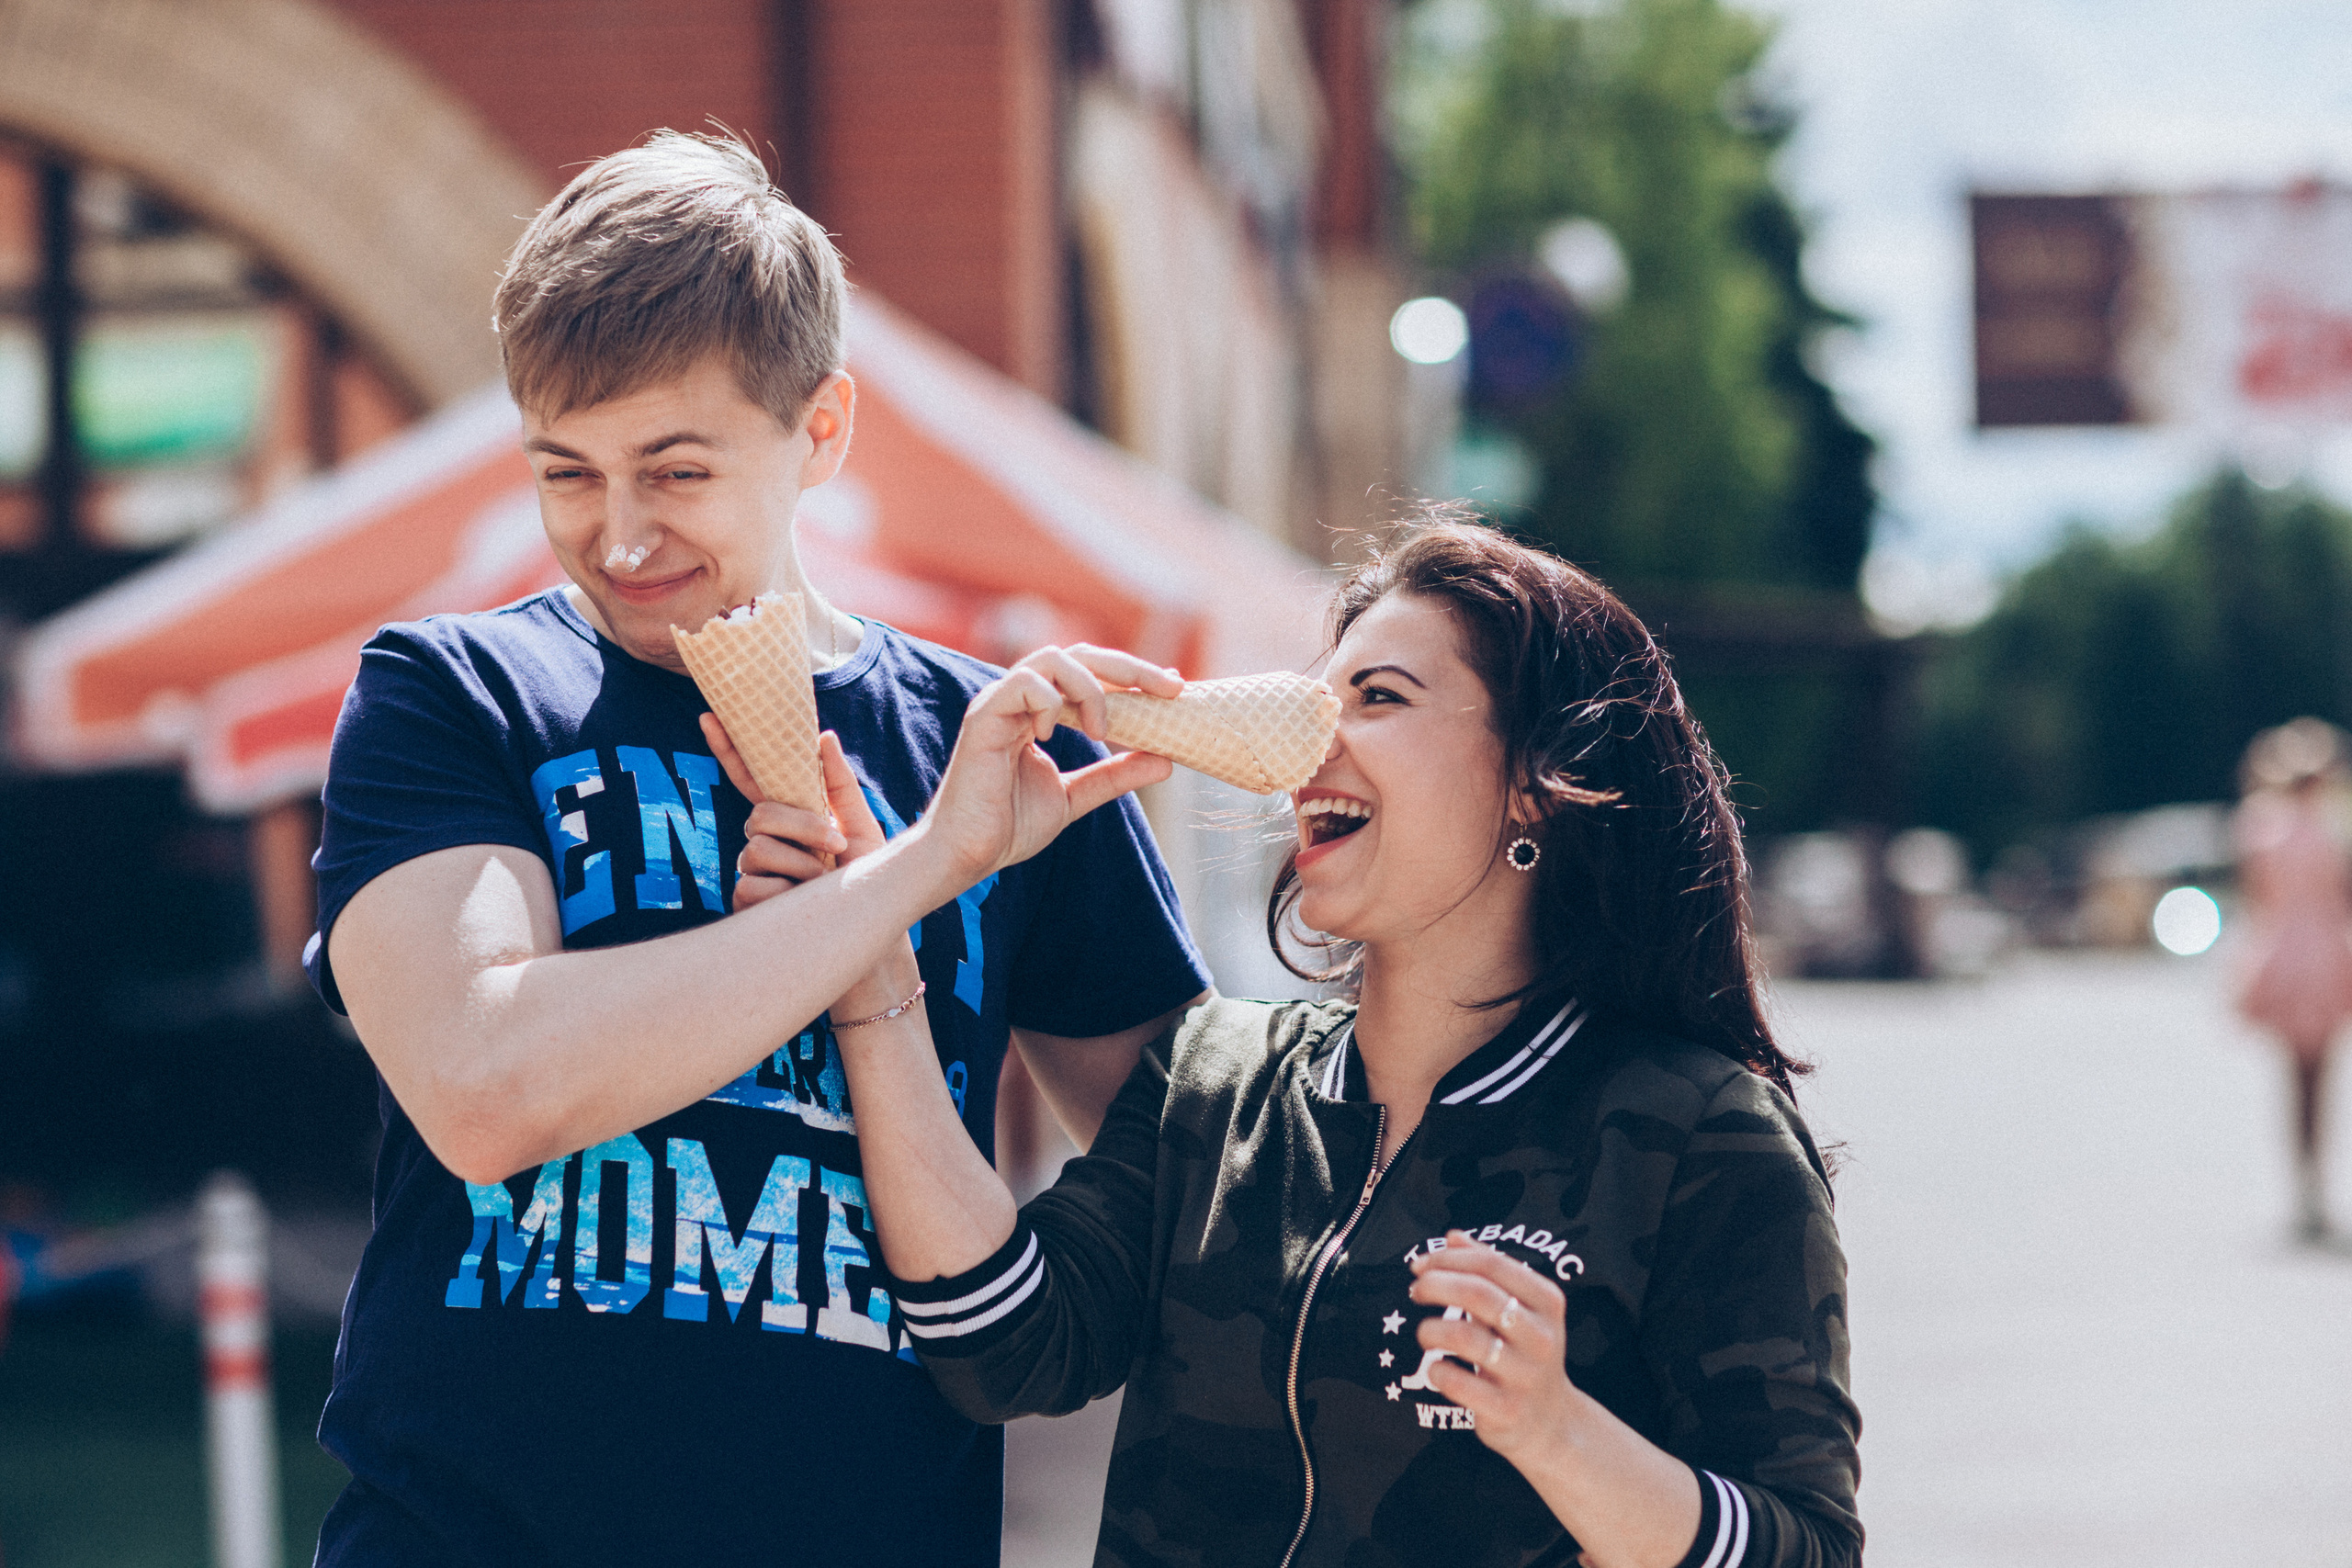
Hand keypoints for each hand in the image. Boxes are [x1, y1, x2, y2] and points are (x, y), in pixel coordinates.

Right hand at [705, 716, 883, 909]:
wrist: (874, 930)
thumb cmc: (866, 880)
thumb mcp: (861, 828)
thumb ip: (840, 784)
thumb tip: (823, 735)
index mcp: (790, 819)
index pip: (752, 780)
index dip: (730, 750)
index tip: (710, 715)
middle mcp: (765, 843)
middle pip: (759, 817)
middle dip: (801, 827)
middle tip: (835, 845)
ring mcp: (752, 874)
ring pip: (755, 851)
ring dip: (800, 867)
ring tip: (822, 884)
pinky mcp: (745, 906)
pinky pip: (751, 887)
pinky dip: (786, 896)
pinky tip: (800, 907)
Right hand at [923, 644, 1180, 879]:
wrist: (968, 855)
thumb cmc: (1008, 826)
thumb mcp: (1075, 797)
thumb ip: (1114, 775)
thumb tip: (1167, 760)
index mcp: (1038, 711)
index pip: (1090, 672)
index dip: (1133, 675)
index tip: (1174, 689)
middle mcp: (1019, 699)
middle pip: (1078, 655)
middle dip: (1129, 667)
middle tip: (1168, 690)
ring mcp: (999, 703)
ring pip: (1051, 659)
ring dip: (1090, 687)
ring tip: (1101, 729)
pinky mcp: (983, 718)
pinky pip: (1022, 684)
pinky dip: (1050, 702)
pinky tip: (1054, 734)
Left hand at [1409, 1233, 1579, 1470]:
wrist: (1550, 1423)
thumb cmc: (1524, 1353)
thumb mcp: (1520, 1308)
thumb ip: (1488, 1270)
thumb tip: (1453, 1235)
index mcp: (1548, 1302)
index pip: (1492, 1264)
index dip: (1448, 1258)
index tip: (1420, 1264)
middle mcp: (1542, 1336)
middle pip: (1477, 1293)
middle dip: (1435, 1285)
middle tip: (1415, 1291)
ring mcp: (1525, 1375)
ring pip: (1463, 1336)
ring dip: (1430, 1329)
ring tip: (1425, 1334)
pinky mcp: (1506, 1410)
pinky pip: (1456, 1382)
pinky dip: (1436, 1370)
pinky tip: (1437, 1369)